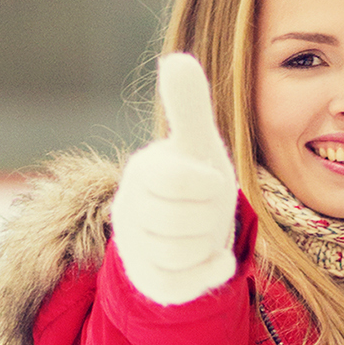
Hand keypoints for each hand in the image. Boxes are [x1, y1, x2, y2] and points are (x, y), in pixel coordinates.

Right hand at [111, 53, 239, 305]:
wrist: (193, 227)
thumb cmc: (198, 178)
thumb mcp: (199, 143)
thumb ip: (190, 105)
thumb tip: (176, 58)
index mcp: (142, 171)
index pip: (174, 181)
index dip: (206, 187)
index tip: (212, 184)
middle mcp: (128, 209)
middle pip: (178, 223)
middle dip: (207, 218)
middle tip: (207, 210)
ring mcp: (134, 247)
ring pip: (178, 254)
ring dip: (206, 245)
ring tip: (204, 231)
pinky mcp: (147, 280)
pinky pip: (178, 286)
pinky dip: (208, 273)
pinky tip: (215, 259)